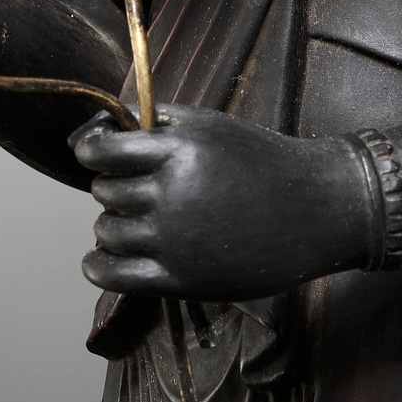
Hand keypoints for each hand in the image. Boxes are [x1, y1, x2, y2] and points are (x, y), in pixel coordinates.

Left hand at [72, 105, 378, 298]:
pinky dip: (97, 266)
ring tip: (132, 220)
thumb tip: (89, 133)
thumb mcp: (208, 125)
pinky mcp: (181, 280)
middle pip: (105, 191)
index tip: (94, 153)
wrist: (311, 210)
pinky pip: (115, 275)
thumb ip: (151, 122)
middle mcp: (172, 192)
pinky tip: (98, 259)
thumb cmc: (257, 161)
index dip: (90, 149)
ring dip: (110, 224)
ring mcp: (175, 239)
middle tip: (136, 189)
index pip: (102, 149)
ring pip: (107, 230)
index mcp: (178, 148)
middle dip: (112, 187)